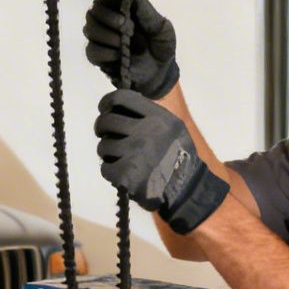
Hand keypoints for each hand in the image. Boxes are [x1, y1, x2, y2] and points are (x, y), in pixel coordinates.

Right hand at [83, 0, 179, 98]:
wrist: (162, 73)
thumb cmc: (161, 46)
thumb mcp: (162, 26)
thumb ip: (146, 11)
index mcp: (122, 12)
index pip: (103, 1)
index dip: (108, 5)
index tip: (124, 16)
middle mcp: (108, 24)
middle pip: (92, 14)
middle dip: (107, 20)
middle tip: (127, 30)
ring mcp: (102, 42)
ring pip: (89, 31)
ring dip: (106, 36)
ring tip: (124, 44)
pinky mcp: (99, 59)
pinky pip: (91, 52)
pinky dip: (104, 53)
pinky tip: (118, 56)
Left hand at [94, 90, 227, 233]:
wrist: (186, 190)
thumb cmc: (179, 156)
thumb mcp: (172, 127)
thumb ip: (148, 115)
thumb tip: (117, 107)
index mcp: (158, 117)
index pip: (120, 98)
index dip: (107, 103)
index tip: (105, 110)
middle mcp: (145, 131)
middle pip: (106, 121)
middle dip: (102, 128)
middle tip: (106, 135)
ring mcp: (134, 153)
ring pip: (103, 146)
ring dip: (107, 152)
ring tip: (119, 158)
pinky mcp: (126, 174)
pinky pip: (105, 168)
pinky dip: (110, 171)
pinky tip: (122, 173)